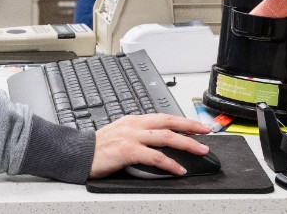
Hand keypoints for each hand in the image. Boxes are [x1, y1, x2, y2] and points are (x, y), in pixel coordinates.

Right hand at [89, 114, 210, 177]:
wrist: (79, 153)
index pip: (163, 116)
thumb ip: (138, 134)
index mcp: (133, 120)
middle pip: (168, 122)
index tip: (196, 125)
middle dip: (190, 126)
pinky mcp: (128, 150)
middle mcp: (134, 125)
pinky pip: (155, 156)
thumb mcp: (120, 134)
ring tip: (201, 149)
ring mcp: (131, 136)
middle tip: (207, 131)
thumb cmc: (98, 148)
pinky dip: (170, 163)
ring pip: (166, 137)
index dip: (182, 120)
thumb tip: (157, 141)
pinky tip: (179, 169)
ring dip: (187, 143)